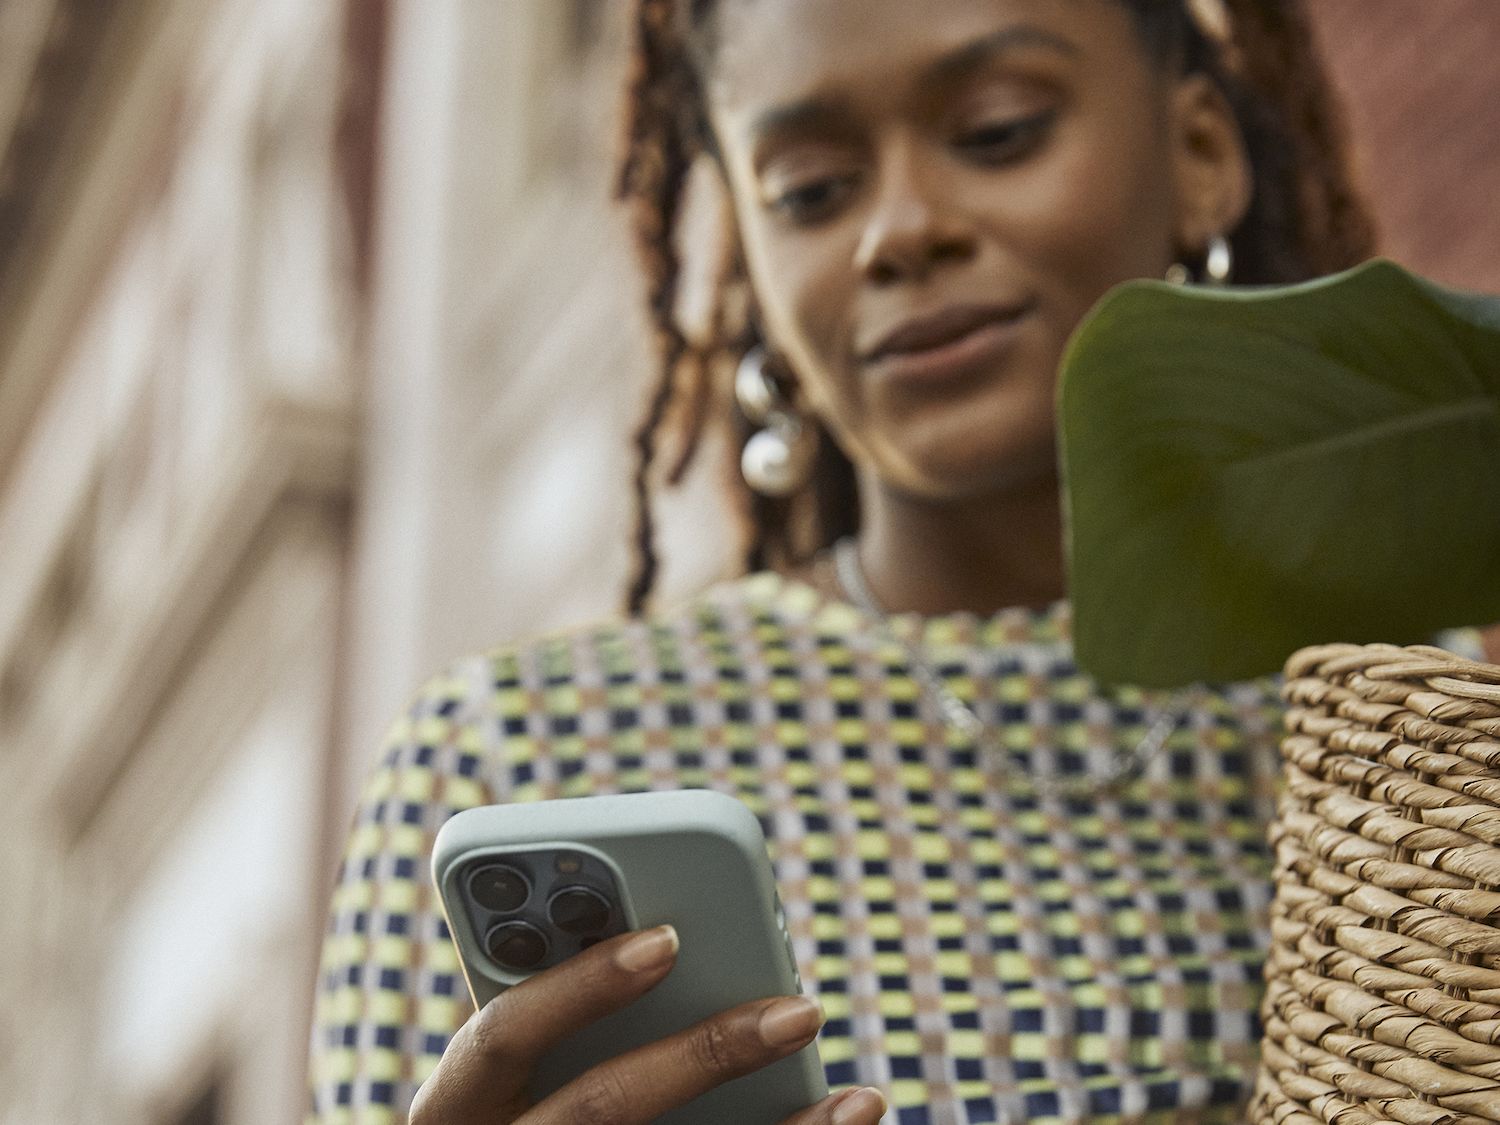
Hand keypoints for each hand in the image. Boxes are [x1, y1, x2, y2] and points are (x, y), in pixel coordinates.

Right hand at [409, 924, 886, 1123]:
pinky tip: (846, 1121)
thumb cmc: (514, 1110)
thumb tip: (672, 940)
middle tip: (802, 1009)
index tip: (669, 938)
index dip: (577, 983)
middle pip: (601, 1109)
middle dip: (706, 1055)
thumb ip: (555, 1019)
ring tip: (863, 1095)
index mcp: (454, 1107)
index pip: (500, 1037)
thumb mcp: (506, 1075)